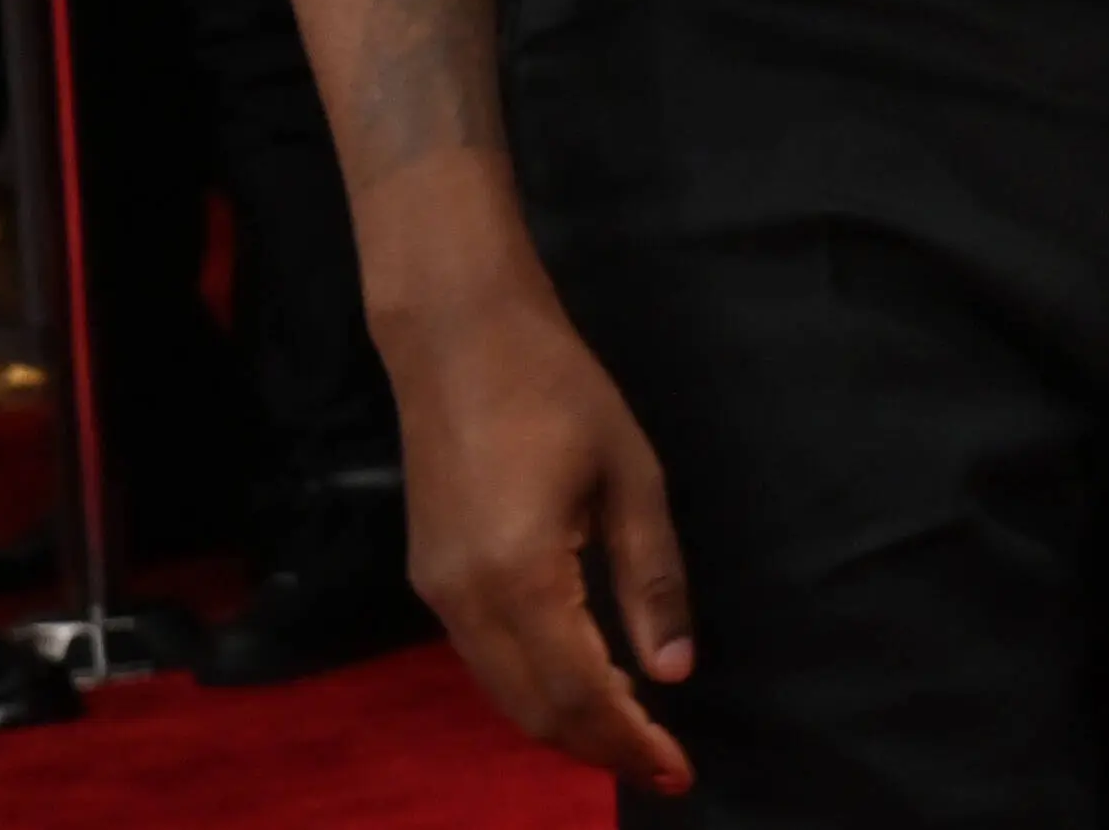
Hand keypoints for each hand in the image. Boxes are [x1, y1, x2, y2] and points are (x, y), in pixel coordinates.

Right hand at [390, 270, 696, 797]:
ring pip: (504, 694)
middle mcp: (467, 603)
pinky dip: (533, 688)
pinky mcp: (429, 579)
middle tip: (662, 764)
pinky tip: (580, 680)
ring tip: (631, 735)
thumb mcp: (631, 476)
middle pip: (535, 711)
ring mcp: (438, 595)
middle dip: (599, 747)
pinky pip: (484, 661)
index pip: (582, 694)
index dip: (629, 742)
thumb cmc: (558, 389)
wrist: (458, 337)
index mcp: (523, 578)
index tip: (679, 771)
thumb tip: (673, 671)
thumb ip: (651, 578)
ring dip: (566, 724)